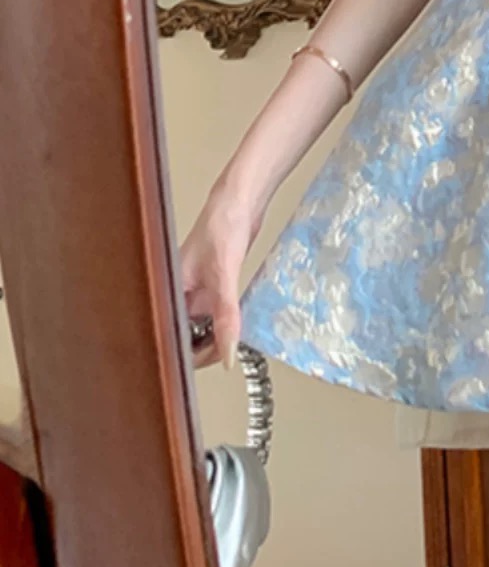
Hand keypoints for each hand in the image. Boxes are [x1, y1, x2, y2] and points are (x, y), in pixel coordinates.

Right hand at [178, 186, 258, 370]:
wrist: (241, 199)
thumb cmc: (222, 224)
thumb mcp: (224, 274)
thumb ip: (224, 314)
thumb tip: (227, 353)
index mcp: (169, 292)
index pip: (170, 337)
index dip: (184, 356)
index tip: (205, 367)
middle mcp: (180, 294)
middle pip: (185, 337)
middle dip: (203, 350)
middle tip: (226, 357)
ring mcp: (197, 291)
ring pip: (202, 328)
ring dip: (216, 337)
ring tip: (233, 345)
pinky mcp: (214, 286)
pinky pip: (218, 314)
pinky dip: (227, 323)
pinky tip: (239, 326)